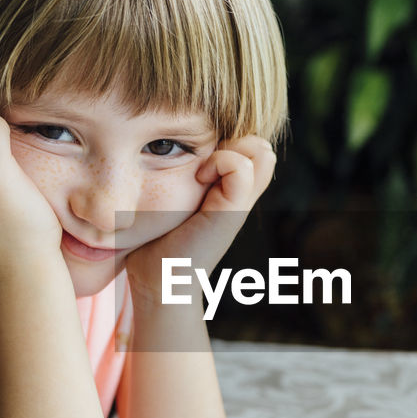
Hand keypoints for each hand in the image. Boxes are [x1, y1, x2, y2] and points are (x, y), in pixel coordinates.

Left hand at [124, 135, 276, 299]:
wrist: (159, 281)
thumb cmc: (156, 242)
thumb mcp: (169, 200)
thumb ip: (178, 179)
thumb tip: (167, 147)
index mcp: (229, 190)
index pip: (250, 144)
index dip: (229, 136)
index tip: (198, 155)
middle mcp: (242, 194)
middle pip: (260, 145)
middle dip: (235, 138)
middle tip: (204, 159)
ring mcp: (241, 202)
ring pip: (260, 149)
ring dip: (229, 148)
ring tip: (202, 169)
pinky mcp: (233, 211)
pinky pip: (242, 165)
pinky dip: (222, 160)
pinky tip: (199, 176)